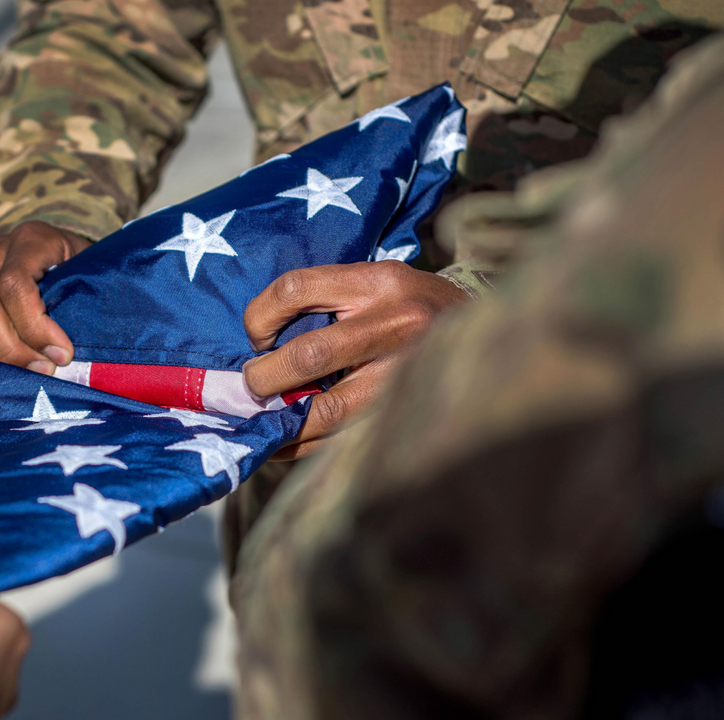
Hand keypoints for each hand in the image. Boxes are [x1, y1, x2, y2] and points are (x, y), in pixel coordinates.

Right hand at [0, 222, 91, 373]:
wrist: (65, 265)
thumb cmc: (83, 280)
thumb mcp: (92, 283)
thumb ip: (84, 306)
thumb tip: (69, 358)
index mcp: (31, 239)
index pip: (14, 284)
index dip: (34, 326)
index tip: (62, 355)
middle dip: (10, 347)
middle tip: (42, 371)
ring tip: (18, 376)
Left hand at [243, 261, 467, 460]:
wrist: (485, 333)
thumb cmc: (410, 306)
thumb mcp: (376, 282)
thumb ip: (326, 302)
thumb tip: (259, 346)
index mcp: (378, 281)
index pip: (295, 288)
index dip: (260, 315)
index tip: (256, 337)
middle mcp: (397, 323)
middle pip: (310, 355)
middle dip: (265, 377)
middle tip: (250, 385)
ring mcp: (405, 374)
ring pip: (327, 409)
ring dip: (282, 419)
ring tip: (262, 417)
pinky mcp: (406, 413)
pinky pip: (343, 438)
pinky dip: (303, 444)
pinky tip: (282, 441)